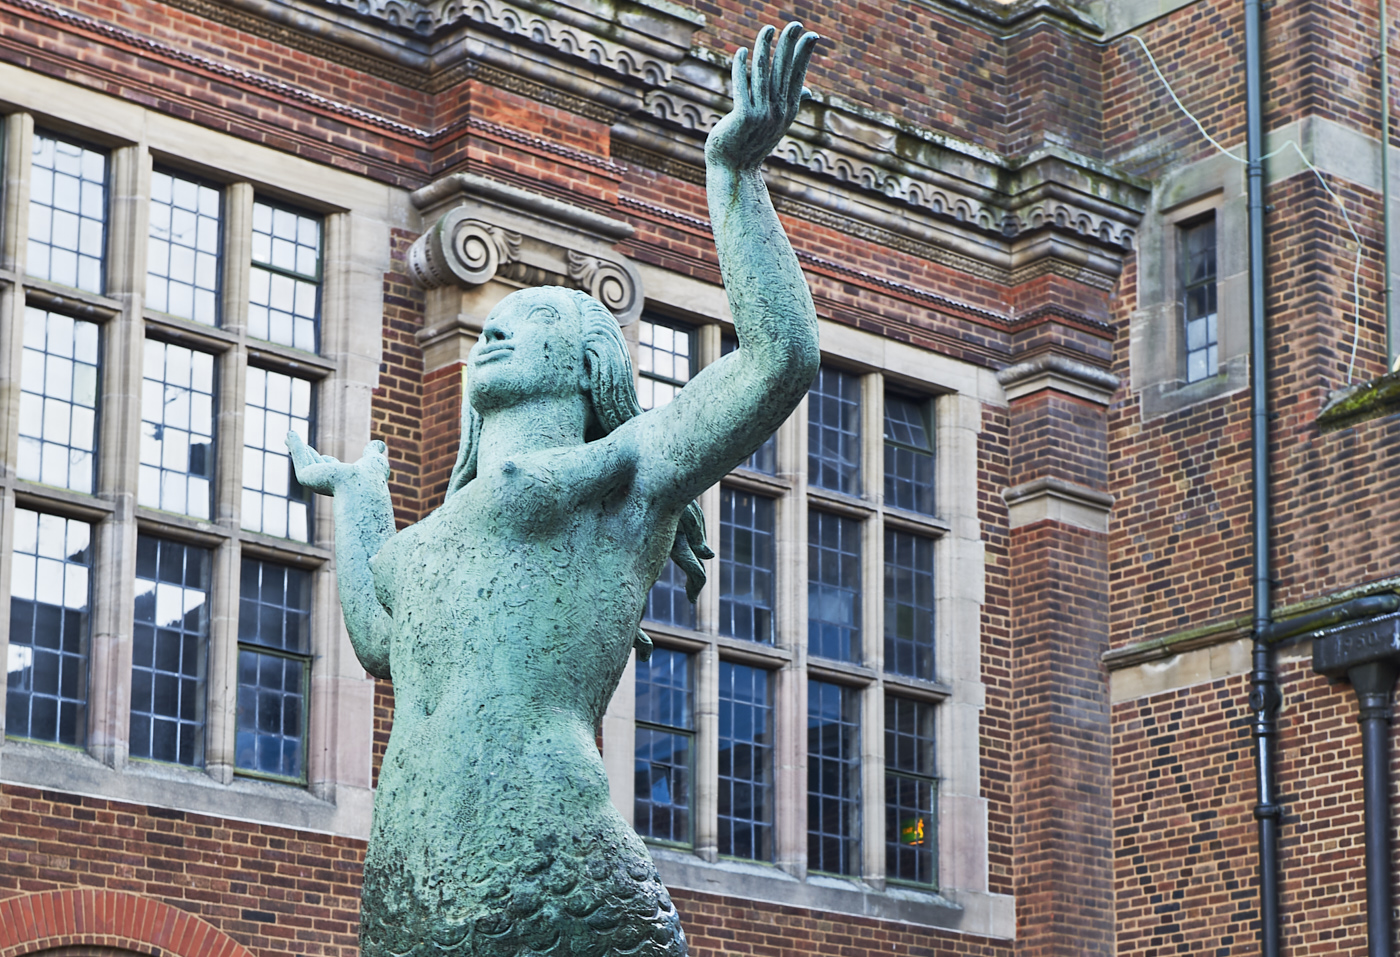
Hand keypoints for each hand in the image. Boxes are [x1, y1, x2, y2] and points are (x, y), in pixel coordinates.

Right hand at [287, 434, 389, 493]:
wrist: (362, 484)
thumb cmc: (371, 477)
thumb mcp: (373, 460)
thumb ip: (373, 452)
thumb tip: (380, 444)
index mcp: (340, 481)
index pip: (331, 470)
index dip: (329, 461)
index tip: (327, 457)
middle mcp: (326, 483)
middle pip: (312, 464)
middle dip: (303, 454)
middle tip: (294, 444)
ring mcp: (314, 480)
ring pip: (304, 459)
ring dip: (295, 447)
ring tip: (288, 436)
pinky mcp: (305, 476)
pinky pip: (299, 456)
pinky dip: (294, 445)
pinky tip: (290, 434)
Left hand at [705, 22, 818, 171]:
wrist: (734, 169)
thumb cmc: (752, 143)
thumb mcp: (776, 123)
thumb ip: (791, 102)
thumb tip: (808, 90)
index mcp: (788, 112)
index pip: (797, 77)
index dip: (803, 56)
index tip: (811, 35)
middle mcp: (777, 113)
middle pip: (784, 72)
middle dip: (789, 46)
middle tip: (795, 23)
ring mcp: (761, 115)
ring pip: (763, 75)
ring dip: (764, 49)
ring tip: (767, 29)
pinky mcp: (743, 118)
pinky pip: (742, 86)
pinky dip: (741, 68)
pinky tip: (740, 52)